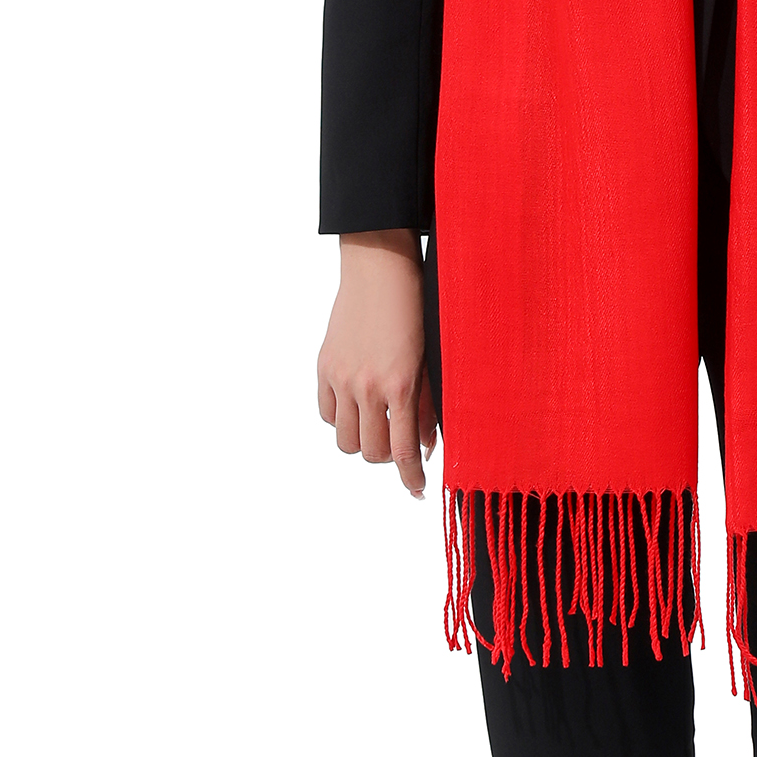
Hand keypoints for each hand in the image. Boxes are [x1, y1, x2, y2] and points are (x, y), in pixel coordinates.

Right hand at [318, 230, 439, 497]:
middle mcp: (368, 387)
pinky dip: (342, 419)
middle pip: (371, 453)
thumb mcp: (432, 357)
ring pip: (345, 440)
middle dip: (388, 457)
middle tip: (400, 444)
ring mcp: (341, 377)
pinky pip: (327, 413)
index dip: (411, 478)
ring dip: (363, 441)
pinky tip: (358, 406)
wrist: (380, 265)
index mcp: (402, 386)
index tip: (418, 490)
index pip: (404, 452)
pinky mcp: (324, 366)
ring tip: (378, 425)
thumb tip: (427, 446)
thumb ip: (429, 404)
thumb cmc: (418, 306)